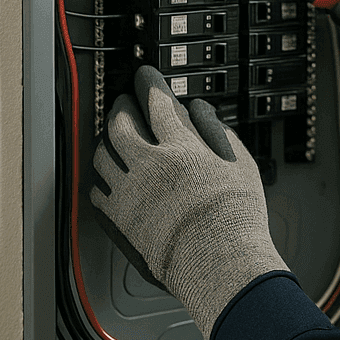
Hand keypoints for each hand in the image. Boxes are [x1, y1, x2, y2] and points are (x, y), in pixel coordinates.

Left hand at [91, 66, 286, 339]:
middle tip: (124, 101)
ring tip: (110, 135)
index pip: (157, 103)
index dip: (149, 85)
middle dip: (120, 107)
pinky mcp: (121, 220)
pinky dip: (100, 179)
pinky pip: (98, 192)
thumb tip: (200, 112)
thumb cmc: (236, 218)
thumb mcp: (241, 164)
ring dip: (105, 139)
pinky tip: (106, 177)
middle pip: (121, 124)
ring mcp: (130, 193)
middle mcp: (149, 166)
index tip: (146, 77)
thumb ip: (217, 132)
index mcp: (180, 148)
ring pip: (102, 155)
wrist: (219, 262)